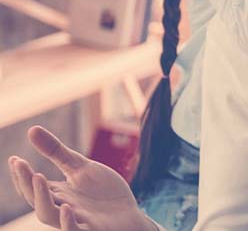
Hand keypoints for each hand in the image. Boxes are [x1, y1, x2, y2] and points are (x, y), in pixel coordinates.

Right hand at [7, 126, 153, 230]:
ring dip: (41, 198)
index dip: (21, 174)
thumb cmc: (103, 192)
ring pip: (49, 215)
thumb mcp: (81, 167)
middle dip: (26, 182)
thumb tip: (32, 129)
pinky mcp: (91, 230)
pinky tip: (66, 208)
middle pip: (36, 199)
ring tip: (38, 177)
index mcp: (57, 193)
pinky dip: (67, 222)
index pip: (32, 186)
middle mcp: (61, 208)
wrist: (130, 214)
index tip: (14, 158)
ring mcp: (76, 220)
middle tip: (20, 164)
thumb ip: (57, 152)